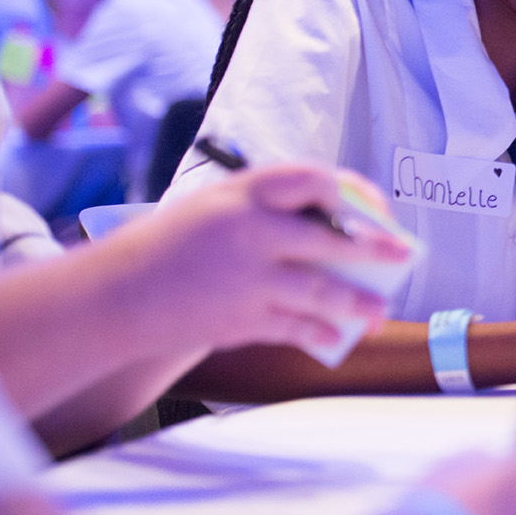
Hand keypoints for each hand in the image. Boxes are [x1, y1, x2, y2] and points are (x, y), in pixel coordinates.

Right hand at [106, 164, 404, 356]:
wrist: (113, 296)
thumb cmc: (172, 245)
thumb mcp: (215, 207)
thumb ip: (268, 213)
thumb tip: (338, 232)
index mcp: (242, 193)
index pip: (313, 179)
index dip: (352, 191)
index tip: (374, 207)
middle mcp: (249, 231)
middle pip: (330, 238)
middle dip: (374, 248)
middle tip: (403, 255)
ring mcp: (247, 278)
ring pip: (321, 291)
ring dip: (357, 303)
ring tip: (381, 312)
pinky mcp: (241, 319)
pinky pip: (294, 326)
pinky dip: (318, 332)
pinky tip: (336, 335)